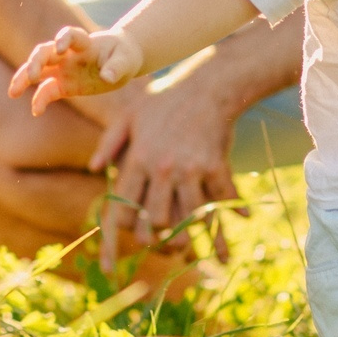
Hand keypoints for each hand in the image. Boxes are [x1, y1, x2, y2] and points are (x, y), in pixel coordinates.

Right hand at [8, 25, 143, 114]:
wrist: (121, 62)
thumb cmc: (124, 55)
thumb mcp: (126, 60)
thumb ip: (116, 67)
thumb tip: (107, 78)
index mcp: (84, 43)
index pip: (70, 36)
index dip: (63, 39)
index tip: (60, 47)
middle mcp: (68, 54)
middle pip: (45, 52)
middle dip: (36, 61)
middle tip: (31, 75)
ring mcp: (63, 69)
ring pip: (38, 70)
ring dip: (24, 78)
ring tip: (13, 92)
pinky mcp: (64, 84)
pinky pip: (48, 91)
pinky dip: (40, 100)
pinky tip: (36, 111)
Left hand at [87, 73, 241, 275]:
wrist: (206, 84)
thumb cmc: (164, 98)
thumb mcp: (129, 115)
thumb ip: (109, 142)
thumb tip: (94, 168)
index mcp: (139, 159)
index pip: (126, 205)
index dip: (127, 225)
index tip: (135, 230)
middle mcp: (162, 168)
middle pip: (158, 219)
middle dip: (160, 236)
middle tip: (165, 244)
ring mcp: (190, 169)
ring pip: (189, 216)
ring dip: (195, 236)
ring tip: (203, 252)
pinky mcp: (215, 166)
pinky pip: (223, 198)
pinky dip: (234, 212)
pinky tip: (243, 221)